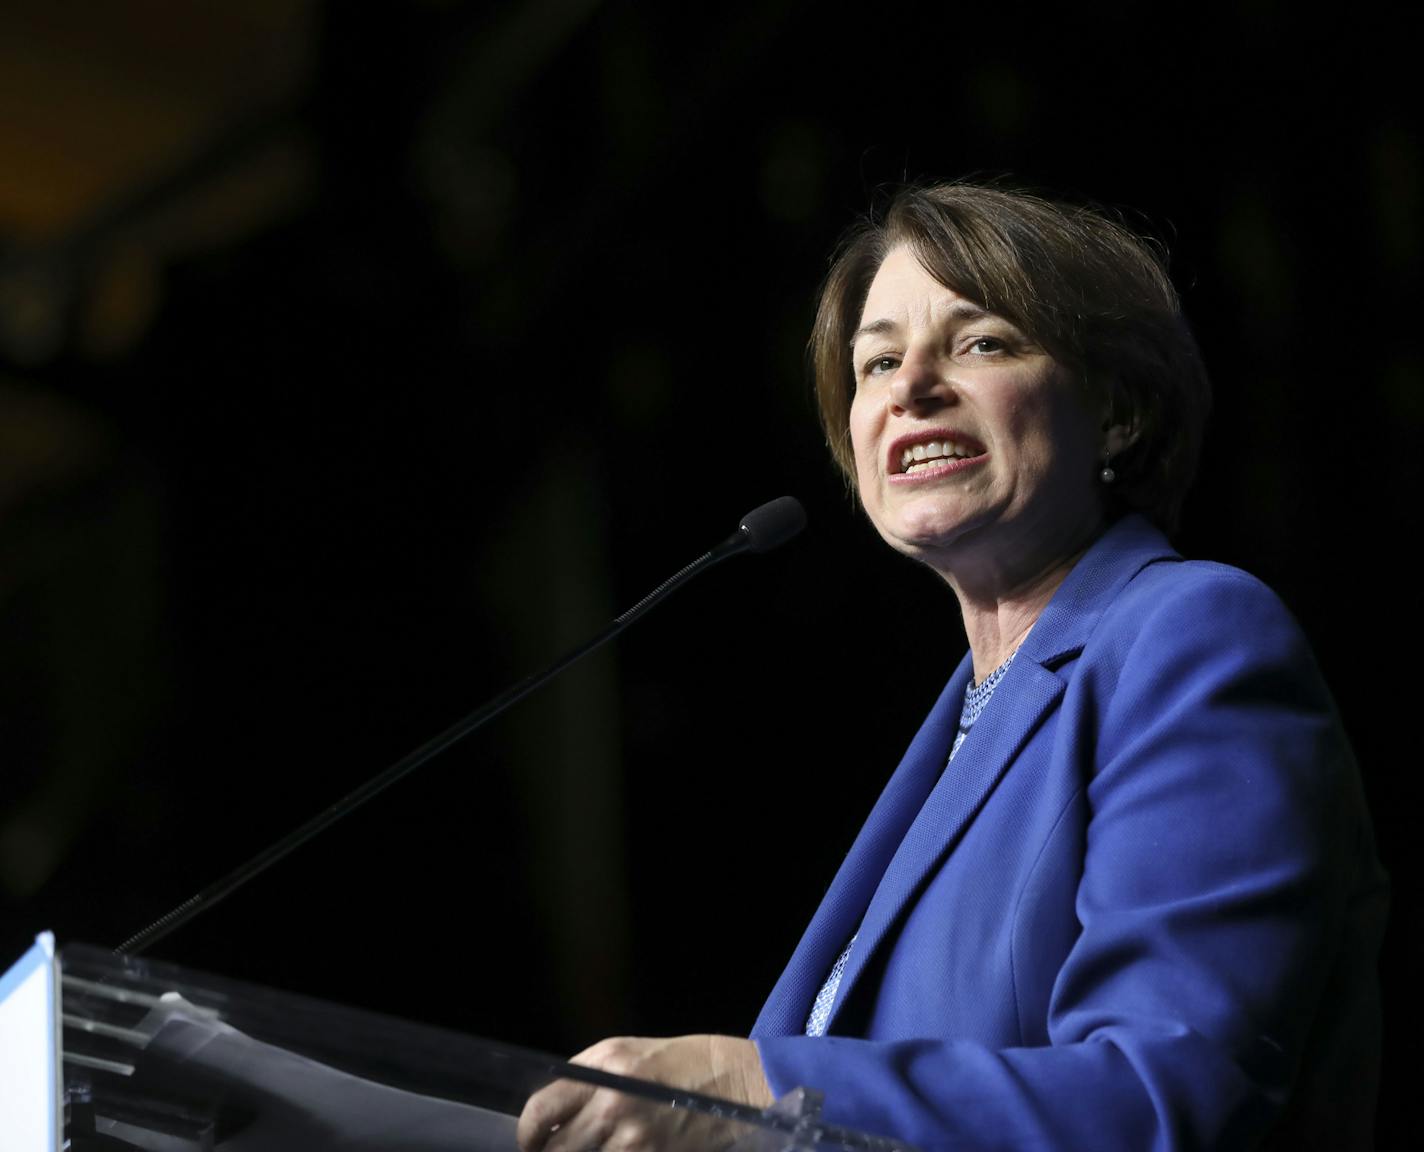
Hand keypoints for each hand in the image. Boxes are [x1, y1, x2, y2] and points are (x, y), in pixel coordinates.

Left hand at [516, 1035, 773, 1151]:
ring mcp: (636, 1141)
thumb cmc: (677, 1063)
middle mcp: (614, 1106)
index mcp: (603, 1072)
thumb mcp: (624, 1054)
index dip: (527, 1133)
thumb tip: (549, 1117)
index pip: (540, 1111)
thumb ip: (583, 1081)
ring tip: (595, 1148)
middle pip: (557, 1151)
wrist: (735, 1081)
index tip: (530, 1141)